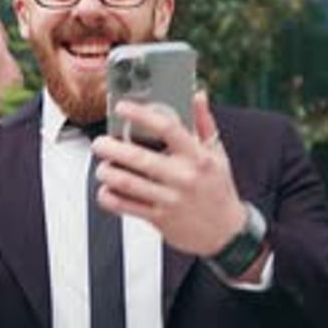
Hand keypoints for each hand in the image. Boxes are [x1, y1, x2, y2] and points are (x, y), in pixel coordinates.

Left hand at [91, 90, 245, 255]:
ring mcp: (170, 199)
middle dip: (112, 148)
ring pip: (127, 184)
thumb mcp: (218, 154)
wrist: (226, 232)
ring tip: (103, 167)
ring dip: (107, 173)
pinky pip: (126, 207)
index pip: (167, 128)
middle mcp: (183, 177)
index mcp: (197, 157)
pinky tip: (106, 190)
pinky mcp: (160, 218)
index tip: (122, 108)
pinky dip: (110, 198)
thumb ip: (204, 123)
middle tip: (100, 143)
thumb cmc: (218, 189)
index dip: (141, 115)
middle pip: (139, 158)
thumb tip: (198, 95)